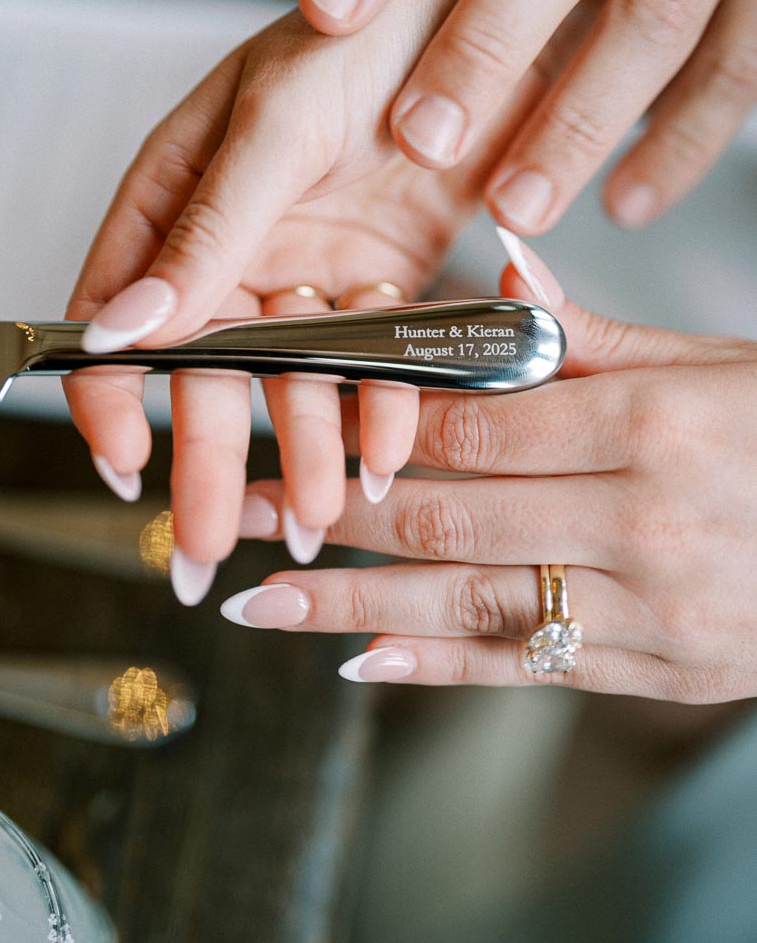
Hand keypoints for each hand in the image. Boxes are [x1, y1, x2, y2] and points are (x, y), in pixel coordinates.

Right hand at [67, 0, 576, 596]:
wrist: (490, 3)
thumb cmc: (364, 29)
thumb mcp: (273, 122)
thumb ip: (205, 228)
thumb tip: (120, 326)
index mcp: (178, 192)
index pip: (116, 305)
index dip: (107, 390)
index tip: (121, 464)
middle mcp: (236, 238)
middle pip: (205, 364)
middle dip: (206, 455)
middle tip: (207, 545)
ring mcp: (308, 262)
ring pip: (292, 375)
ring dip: (299, 447)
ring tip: (311, 516)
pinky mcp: (382, 277)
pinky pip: (373, 358)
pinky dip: (383, 405)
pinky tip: (385, 453)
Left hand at [225, 240, 756, 702]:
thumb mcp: (713, 363)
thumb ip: (595, 333)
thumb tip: (506, 271)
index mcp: (649, 425)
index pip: (474, 422)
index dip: (372, 419)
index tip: (301, 412)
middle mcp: (638, 521)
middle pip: (446, 513)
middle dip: (326, 507)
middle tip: (234, 503)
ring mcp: (647, 609)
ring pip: (464, 603)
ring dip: (346, 605)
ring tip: (256, 597)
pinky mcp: (655, 672)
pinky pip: (525, 667)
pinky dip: (435, 665)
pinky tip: (356, 660)